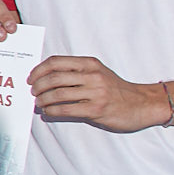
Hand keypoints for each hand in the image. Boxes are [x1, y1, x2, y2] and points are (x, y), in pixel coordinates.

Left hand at [30, 55, 168, 131]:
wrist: (142, 104)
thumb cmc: (116, 89)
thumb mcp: (98, 72)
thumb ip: (77, 72)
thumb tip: (47, 78)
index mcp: (90, 64)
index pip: (56, 62)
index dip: (39, 70)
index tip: (31, 78)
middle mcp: (92, 75)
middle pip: (54, 77)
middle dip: (38, 86)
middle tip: (33, 92)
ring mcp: (95, 92)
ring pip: (58, 94)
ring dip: (43, 100)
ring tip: (39, 103)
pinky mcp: (96, 109)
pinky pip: (66, 110)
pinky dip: (52, 111)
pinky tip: (48, 112)